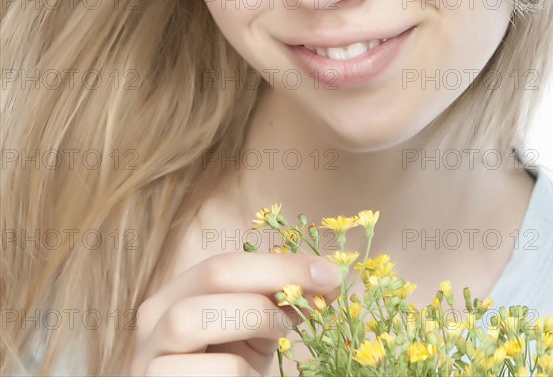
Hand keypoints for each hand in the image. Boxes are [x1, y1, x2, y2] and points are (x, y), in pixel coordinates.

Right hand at [127, 252, 342, 375]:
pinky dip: (241, 373)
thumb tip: (327, 278)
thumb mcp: (254, 329)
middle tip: (317, 298)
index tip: (330, 273)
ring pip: (190, 318)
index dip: (280, 263)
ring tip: (279, 337)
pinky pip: (207, 371)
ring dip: (252, 319)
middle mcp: (154, 317)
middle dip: (274, 279)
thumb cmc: (229, 369)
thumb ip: (278, 301)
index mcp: (178, 292)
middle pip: (211, 274)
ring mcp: (147, 355)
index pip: (225, 262)